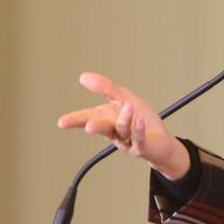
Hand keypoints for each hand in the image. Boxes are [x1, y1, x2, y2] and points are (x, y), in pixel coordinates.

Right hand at [56, 71, 189, 178]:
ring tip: (128, 107)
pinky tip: (139, 120)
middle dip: (96, 126)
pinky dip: (138, 129)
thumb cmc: (141, 120)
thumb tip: (83, 77)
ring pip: (123, 130)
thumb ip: (106, 88)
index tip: (61, 122)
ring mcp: (128, 140)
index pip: (88, 118)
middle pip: (103, 128)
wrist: (162, 142)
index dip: (75, 121)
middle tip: (89, 126)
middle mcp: (114, 131)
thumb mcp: (124, 99)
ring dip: (125, 118)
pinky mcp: (143, 146)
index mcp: (107, 119)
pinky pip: (139, 138)